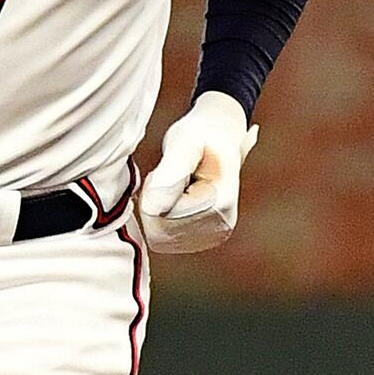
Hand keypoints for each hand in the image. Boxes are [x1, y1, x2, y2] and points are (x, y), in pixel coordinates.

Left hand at [138, 90, 257, 255]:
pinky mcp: (200, 241)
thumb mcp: (185, 142)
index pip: (160, 215)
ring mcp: (212, 237)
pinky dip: (159, 219)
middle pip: (158, 229)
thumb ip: (170, 173)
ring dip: (156, 209)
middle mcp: (220, 227)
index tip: (173, 165)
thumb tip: (152, 209)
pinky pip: (162, 239)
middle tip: (170, 173)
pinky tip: (175, 198)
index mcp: (220, 204)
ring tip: (175, 183)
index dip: (155, 188)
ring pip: (158, 236)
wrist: (221, 135)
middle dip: (154, 200)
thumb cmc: (201, 133)